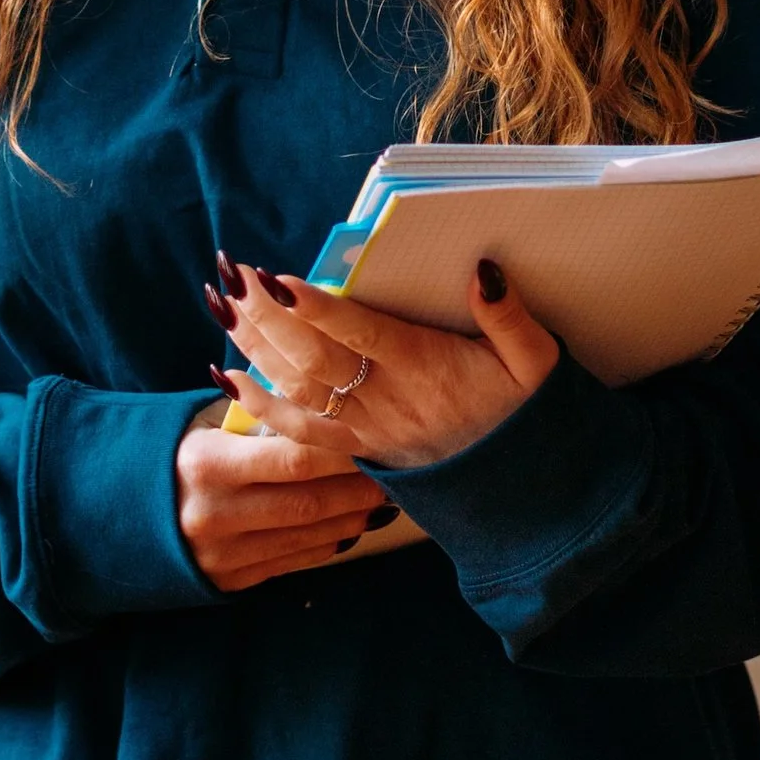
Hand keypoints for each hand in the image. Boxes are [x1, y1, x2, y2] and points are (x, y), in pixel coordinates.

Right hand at [173, 413, 392, 593]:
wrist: (111, 515)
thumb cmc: (168, 453)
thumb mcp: (201, 425)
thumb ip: (256, 419)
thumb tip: (321, 406)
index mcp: (207, 465)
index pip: (293, 459)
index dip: (340, 451)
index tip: (373, 438)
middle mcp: (215, 515)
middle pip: (308, 503)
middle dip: (358, 488)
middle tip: (393, 471)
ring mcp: (223, 555)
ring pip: (307, 536)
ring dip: (352, 518)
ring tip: (384, 498)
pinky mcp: (229, 580)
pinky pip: (292, 562)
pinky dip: (327, 544)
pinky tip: (350, 526)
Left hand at [217, 252, 558, 473]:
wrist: (516, 487)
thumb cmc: (522, 414)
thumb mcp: (536, 365)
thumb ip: (510, 319)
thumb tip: (483, 273)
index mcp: (425, 368)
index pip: (363, 335)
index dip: (319, 309)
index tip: (279, 280)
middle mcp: (386, 399)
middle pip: (314, 358)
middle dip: (268, 316)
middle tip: (234, 275)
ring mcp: (365, 427)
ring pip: (298, 388)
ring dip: (255, 346)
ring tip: (222, 304)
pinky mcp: (355, 447)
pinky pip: (298, 431)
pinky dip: (259, 406)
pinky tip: (226, 374)